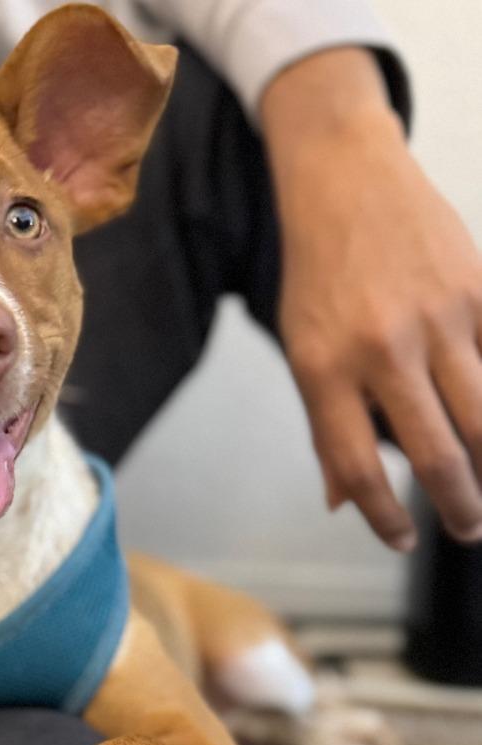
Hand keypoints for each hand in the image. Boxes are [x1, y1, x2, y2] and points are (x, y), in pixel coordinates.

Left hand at [262, 49, 481, 550]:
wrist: (344, 183)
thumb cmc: (317, 280)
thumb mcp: (300, 352)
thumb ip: (326, 427)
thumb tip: (341, 502)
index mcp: (323, 369)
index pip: (357, 467)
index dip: (382, 516)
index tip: (401, 541)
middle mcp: (382, 348)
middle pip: (434, 452)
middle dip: (458, 505)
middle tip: (467, 530)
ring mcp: (438, 318)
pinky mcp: (479, 290)